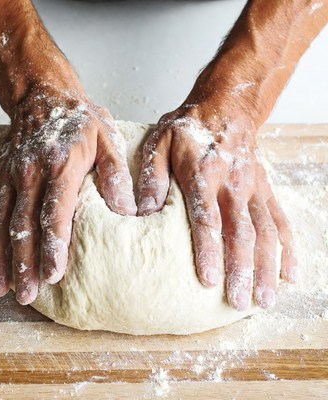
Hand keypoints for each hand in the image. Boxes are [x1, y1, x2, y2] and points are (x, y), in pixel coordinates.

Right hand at [0, 85, 135, 304]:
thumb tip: (126, 210)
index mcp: (60, 168)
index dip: (53, 247)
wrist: (44, 95)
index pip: (54, 214)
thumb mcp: (107, 139)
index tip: (53, 276)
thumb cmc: (79, 120)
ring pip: (0, 223)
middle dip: (23, 263)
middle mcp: (30, 175)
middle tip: (26, 295)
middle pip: (23, 226)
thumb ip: (115, 174)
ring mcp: (10, 177)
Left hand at [137, 105, 296, 310]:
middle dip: (242, 269)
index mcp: (204, 174)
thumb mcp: (160, 143)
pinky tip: (290, 273)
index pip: (207, 219)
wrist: (226, 106)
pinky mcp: (265, 189)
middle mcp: (233, 184)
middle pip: (242, 232)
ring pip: (265, 232)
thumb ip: (153, 177)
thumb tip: (145, 212)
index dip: (208, 251)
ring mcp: (253, 188)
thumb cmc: (188, 127)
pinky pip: (280, 220)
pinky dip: (288, 248)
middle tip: (240, 302)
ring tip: (266, 299)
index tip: (208, 281)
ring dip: (267, 267)